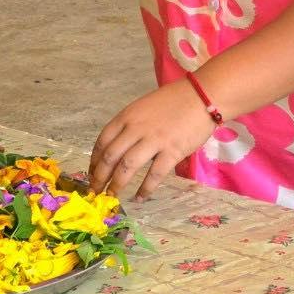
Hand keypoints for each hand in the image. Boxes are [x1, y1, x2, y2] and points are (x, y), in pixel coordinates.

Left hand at [90, 79, 216, 200]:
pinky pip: (154, 175)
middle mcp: (136, 128)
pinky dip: (145, 189)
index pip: (103, 141)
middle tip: (96, 191)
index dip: (94, 160)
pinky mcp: (172, 151)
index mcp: (127, 116)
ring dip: (117, 185)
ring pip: (127, 167)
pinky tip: (140, 197)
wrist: (201, 96)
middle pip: (110, 157)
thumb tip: (119, 148)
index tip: (92, 173)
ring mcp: (154, 140)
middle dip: (100, 177)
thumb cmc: (173, 100)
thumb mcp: (144, 107)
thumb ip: (130, 125)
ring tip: (113, 197)